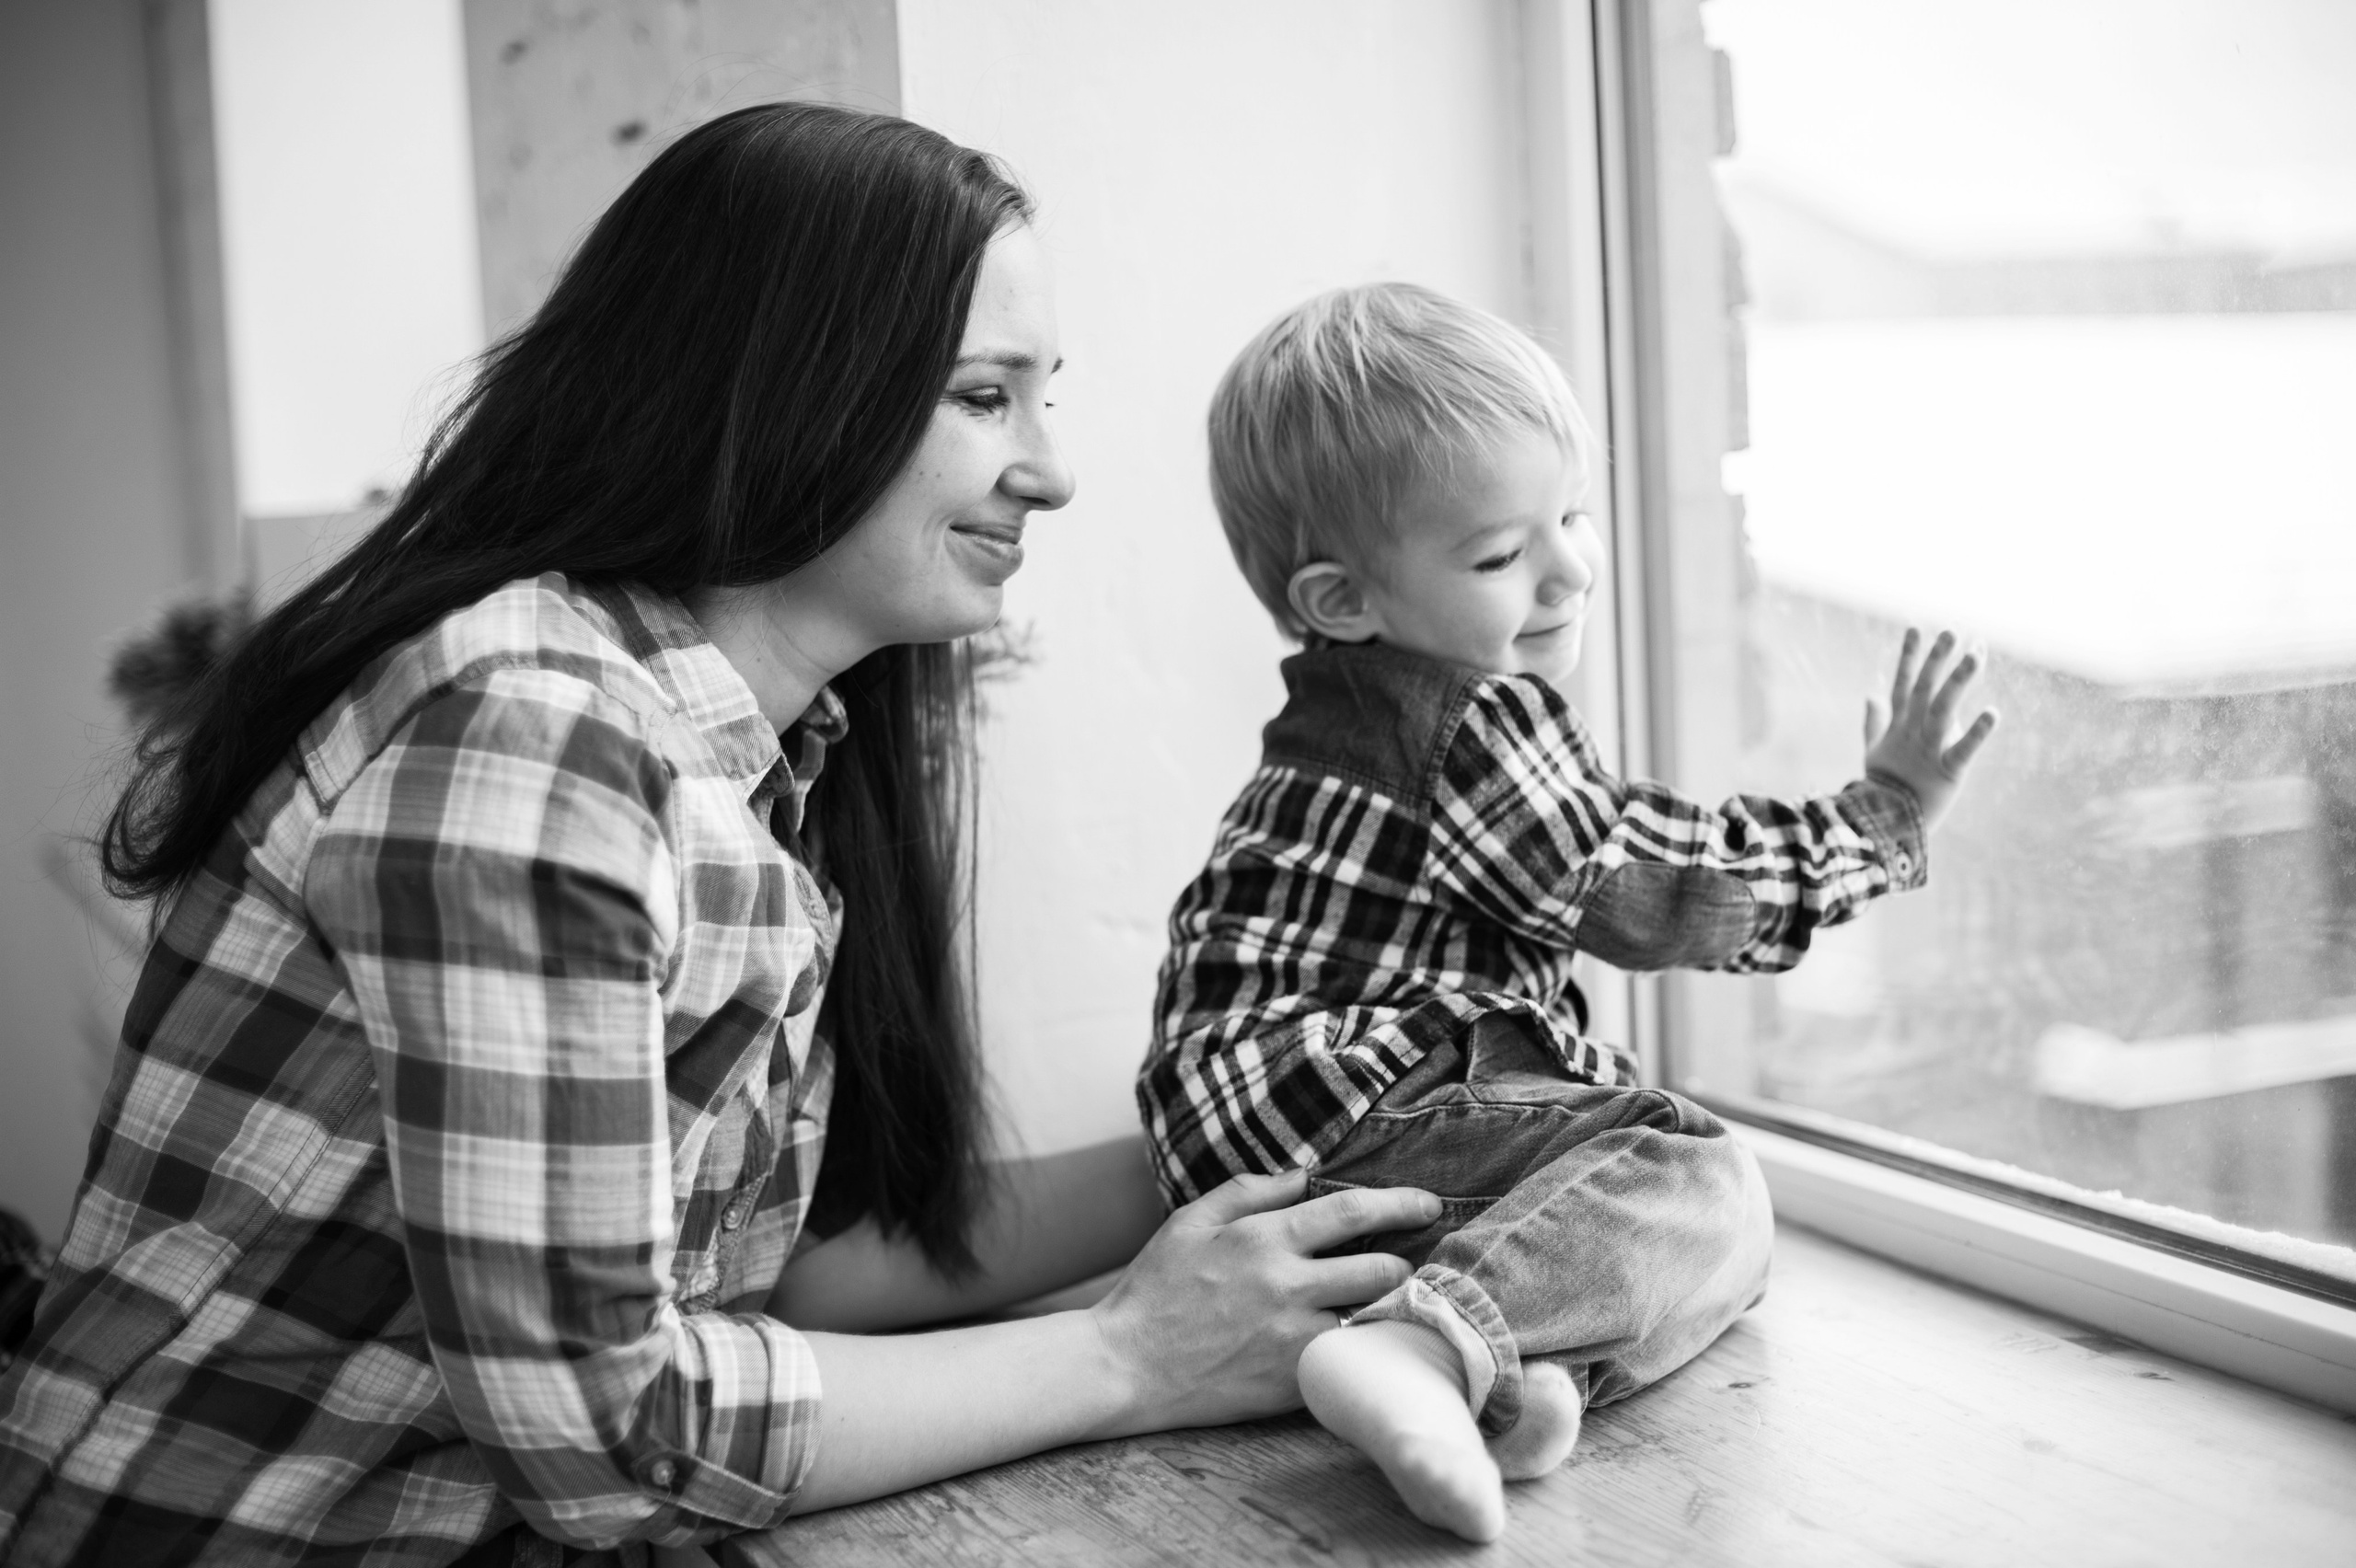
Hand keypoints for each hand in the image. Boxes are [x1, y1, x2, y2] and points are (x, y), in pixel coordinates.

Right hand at [1087, 1169, 1436, 1435]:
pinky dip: (1360, 1348)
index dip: (1401, 1204)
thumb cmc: (1155, 1289)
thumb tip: (1303, 1174)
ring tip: (1387, 1303)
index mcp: (1264, 1238)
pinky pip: (1349, 1360)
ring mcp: (1293, 1338)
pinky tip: (1359, 1343)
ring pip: (1373, 1318)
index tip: (1429, 1204)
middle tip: (1405, 1263)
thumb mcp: (1190, 1221)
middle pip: (1382, 1268)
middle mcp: (1288, 1286)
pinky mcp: (1292, 1383)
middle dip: (1404, 1263)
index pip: (1353, 1211)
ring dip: (1387, 1308)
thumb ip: (1249, 1190)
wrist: (1125, 1366)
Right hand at [1863, 628, 1997, 831]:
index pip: (1902, 683)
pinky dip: (1977, 732)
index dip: (1908, 656)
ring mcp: (1928, 749)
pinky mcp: (1947, 771)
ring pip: (1943, 707)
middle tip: (1952, 632)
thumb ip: (1875, 722)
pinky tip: (1993, 712)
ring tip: (1977, 654)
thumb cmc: (1883, 789)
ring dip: (1959, 680)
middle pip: (1924, 688)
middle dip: (1937, 659)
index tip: (1916, 628)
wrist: (1883, 826)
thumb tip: (1870, 694)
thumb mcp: (1875, 751)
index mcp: (1898, 727)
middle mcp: (1913, 732)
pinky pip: (1963, 749)